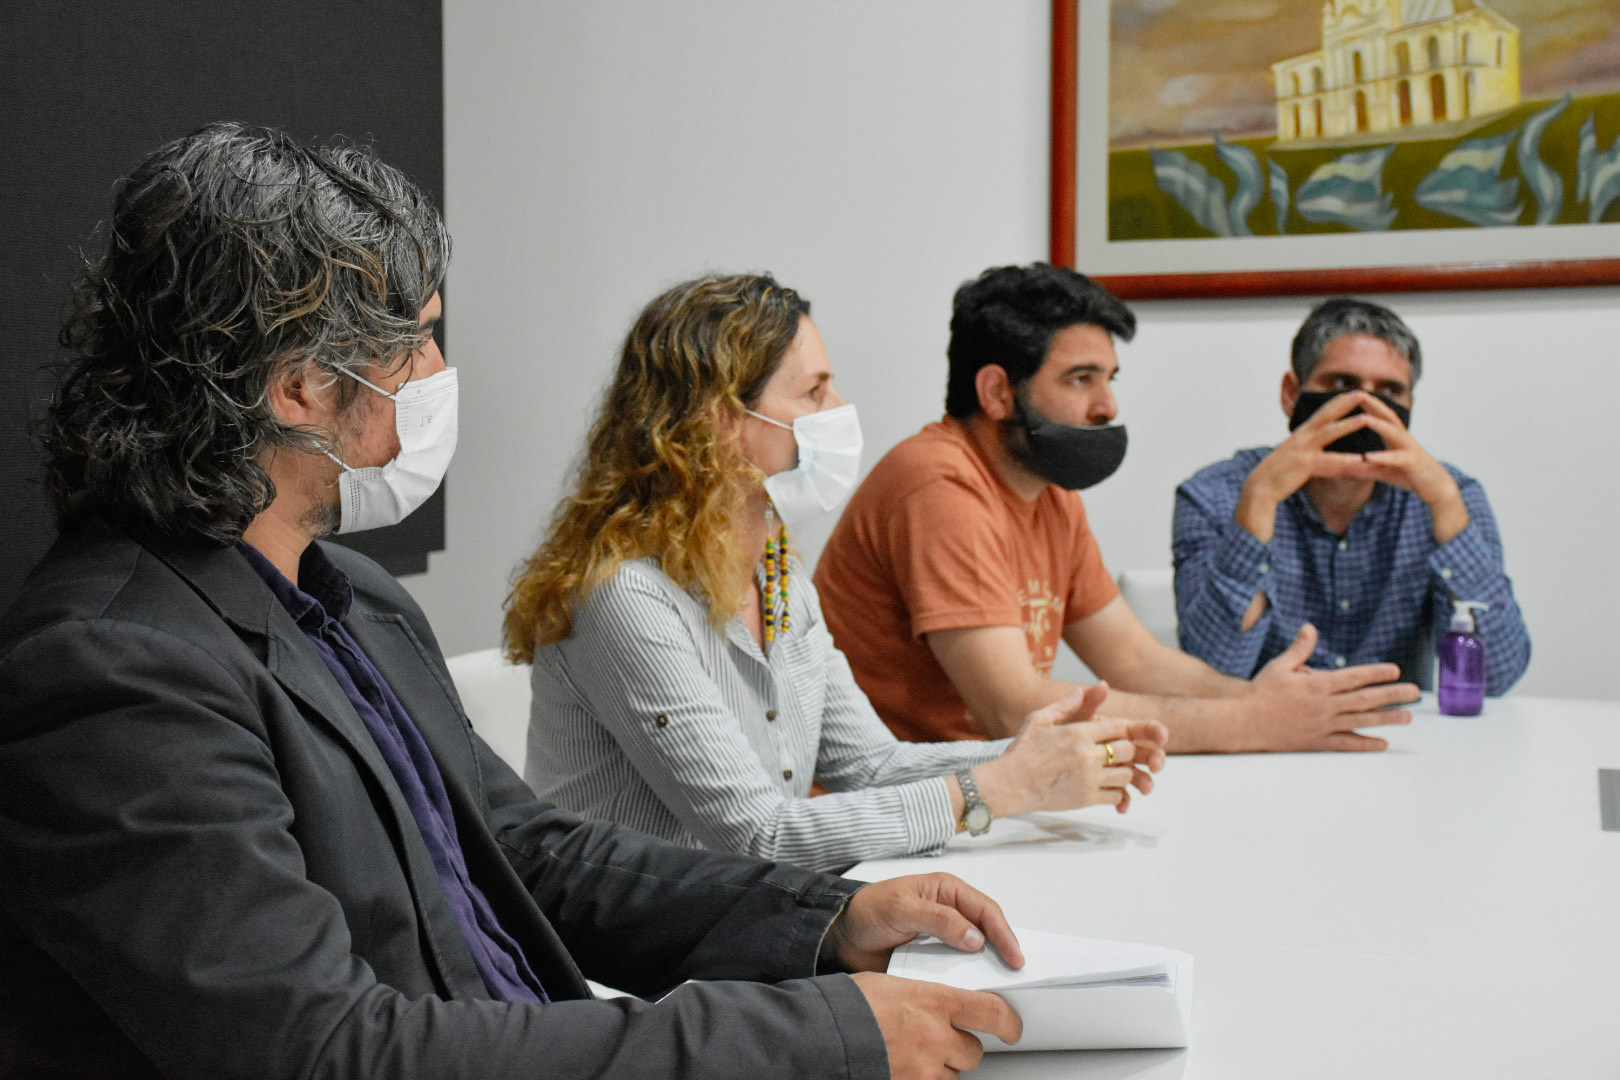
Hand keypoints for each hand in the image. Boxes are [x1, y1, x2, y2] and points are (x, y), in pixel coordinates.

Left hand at [827, 872, 1023, 973]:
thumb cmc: (867, 910)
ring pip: (974, 954)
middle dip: (1003, 951)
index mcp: (947, 890)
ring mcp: (943, 938)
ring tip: (1001, 988)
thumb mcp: (901, 908)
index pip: (985, 910)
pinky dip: (965, 981)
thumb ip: (938, 919)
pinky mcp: (933, 960)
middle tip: (1016, 975)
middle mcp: (950, 913)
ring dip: (985, 969)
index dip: (1004, 933)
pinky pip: (956, 971)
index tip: (1014, 957)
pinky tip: (971, 993)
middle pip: (987, 932)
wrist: (841, 936)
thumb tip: (974, 936)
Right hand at [851, 972, 1020, 1078]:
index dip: (1008, 1023)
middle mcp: (935, 1037)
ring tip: (913, 1055)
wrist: (821, 1036)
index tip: (1011, 1027)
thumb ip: (921, 997)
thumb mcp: (891, 986)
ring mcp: (925, 1069)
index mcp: (932, 1002)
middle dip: (960, 1048)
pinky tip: (905, 1068)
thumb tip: (933, 1004)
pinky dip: (923, 1079)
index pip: (990, 1012)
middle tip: (939, 1041)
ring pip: (953, 1074)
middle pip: (972, 1050)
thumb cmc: (848, 1007)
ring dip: (941, 1067)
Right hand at [975, 684, 1167, 816]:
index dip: (1124, 729)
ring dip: (1123, 772)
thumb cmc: (1022, 752)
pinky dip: (1116, 793)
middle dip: (1126, 750)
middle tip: (1117, 752)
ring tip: (1112, 769)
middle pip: (1127, 750)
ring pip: (1126, 774)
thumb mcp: (1038, 720)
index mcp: (1077, 734)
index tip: (1119, 732)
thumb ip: (1064, 705)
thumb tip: (1081, 690)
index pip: (1118, 727)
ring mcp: (1088, 779)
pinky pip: (1116, 796)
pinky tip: (1106, 787)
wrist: (1010, 784)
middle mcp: (1086, 755)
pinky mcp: (1086, 799)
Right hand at [1236, 391, 1382, 542]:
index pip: (1322, 413)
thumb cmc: (1276, 474)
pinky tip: (1361, 461)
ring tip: (1366, 419)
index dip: (1338, 402)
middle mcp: (1302, 437)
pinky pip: (1330, 462)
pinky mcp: (1304, 465)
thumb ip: (1305, 447)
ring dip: (1348, 425)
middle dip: (1345, 403)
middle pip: (1327, 415)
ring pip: (1329, 433)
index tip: (1354, 392)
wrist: (1259, 488)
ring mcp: (1303, 450)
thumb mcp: (1292, 455)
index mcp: (1301, 435)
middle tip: (1363, 392)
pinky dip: (1346, 462)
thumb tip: (1316, 446)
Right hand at [1242, 623, 1418, 750]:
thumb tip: (1311, 628)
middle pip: (1365, 699)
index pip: (1354, 677)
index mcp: (1318, 685)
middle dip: (1392, 694)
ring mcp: (1323, 725)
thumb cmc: (1261, 692)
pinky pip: (1347, 744)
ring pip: (1362, 721)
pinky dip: (1365, 744)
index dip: (1376, 673)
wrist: (1245, 721)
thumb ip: (1299, 648)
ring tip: (1407, 717)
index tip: (1395, 670)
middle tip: (1413, 692)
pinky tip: (1382, 743)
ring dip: (1387, 718)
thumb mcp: (1280, 666)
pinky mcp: (1317, 741)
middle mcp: (1325, 705)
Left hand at [1354, 397, 1468, 541]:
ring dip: (1380, 425)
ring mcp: (1410, 450)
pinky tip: (1368, 457)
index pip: (1381, 416)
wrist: (1438, 489)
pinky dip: (1383, 457)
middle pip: (1389, 417)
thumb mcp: (1382, 471)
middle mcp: (1404, 439)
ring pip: (1395, 434)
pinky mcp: (1414, 464)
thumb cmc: (1409, 476)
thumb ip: (1364, 468)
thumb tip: (1341, 468)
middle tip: (1358, 393)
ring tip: (1364, 419)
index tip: (1351, 393)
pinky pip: (1398, 458)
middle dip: (1375, 405)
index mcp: (1396, 438)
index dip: (1368, 405)